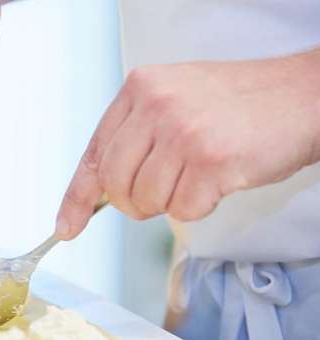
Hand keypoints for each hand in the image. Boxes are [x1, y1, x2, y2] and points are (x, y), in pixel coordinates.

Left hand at [55, 52, 319, 239]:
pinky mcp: (211, 161)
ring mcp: (183, 132)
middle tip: (160, 195)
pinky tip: (217, 181)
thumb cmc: (238, 104)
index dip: (76, 198)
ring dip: (168, 204)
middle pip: (113, 184)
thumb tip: (98, 192)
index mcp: (140, 89)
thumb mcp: (174, 101)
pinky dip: (198, 208)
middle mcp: (156, 106)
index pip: (93, 155)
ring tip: (196, 178)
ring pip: (145, 201)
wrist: (302, 96)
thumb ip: (135, 136)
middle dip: (132, 203)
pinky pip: (182, 211)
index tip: (66, 227)